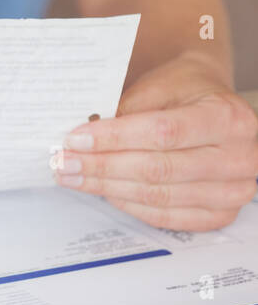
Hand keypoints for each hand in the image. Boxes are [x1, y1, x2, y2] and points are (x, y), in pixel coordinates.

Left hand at [55, 54, 257, 229]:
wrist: (213, 106)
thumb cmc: (185, 92)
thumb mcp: (158, 86)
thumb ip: (126, 111)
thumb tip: (82, 139)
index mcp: (228, 118)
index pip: (162, 132)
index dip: (114, 138)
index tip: (75, 140)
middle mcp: (240, 158)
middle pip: (158, 169)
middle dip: (102, 167)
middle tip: (63, 162)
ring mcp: (234, 190)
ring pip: (158, 196)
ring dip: (107, 187)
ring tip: (73, 177)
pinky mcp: (221, 214)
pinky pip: (167, 217)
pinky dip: (130, 205)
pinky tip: (104, 192)